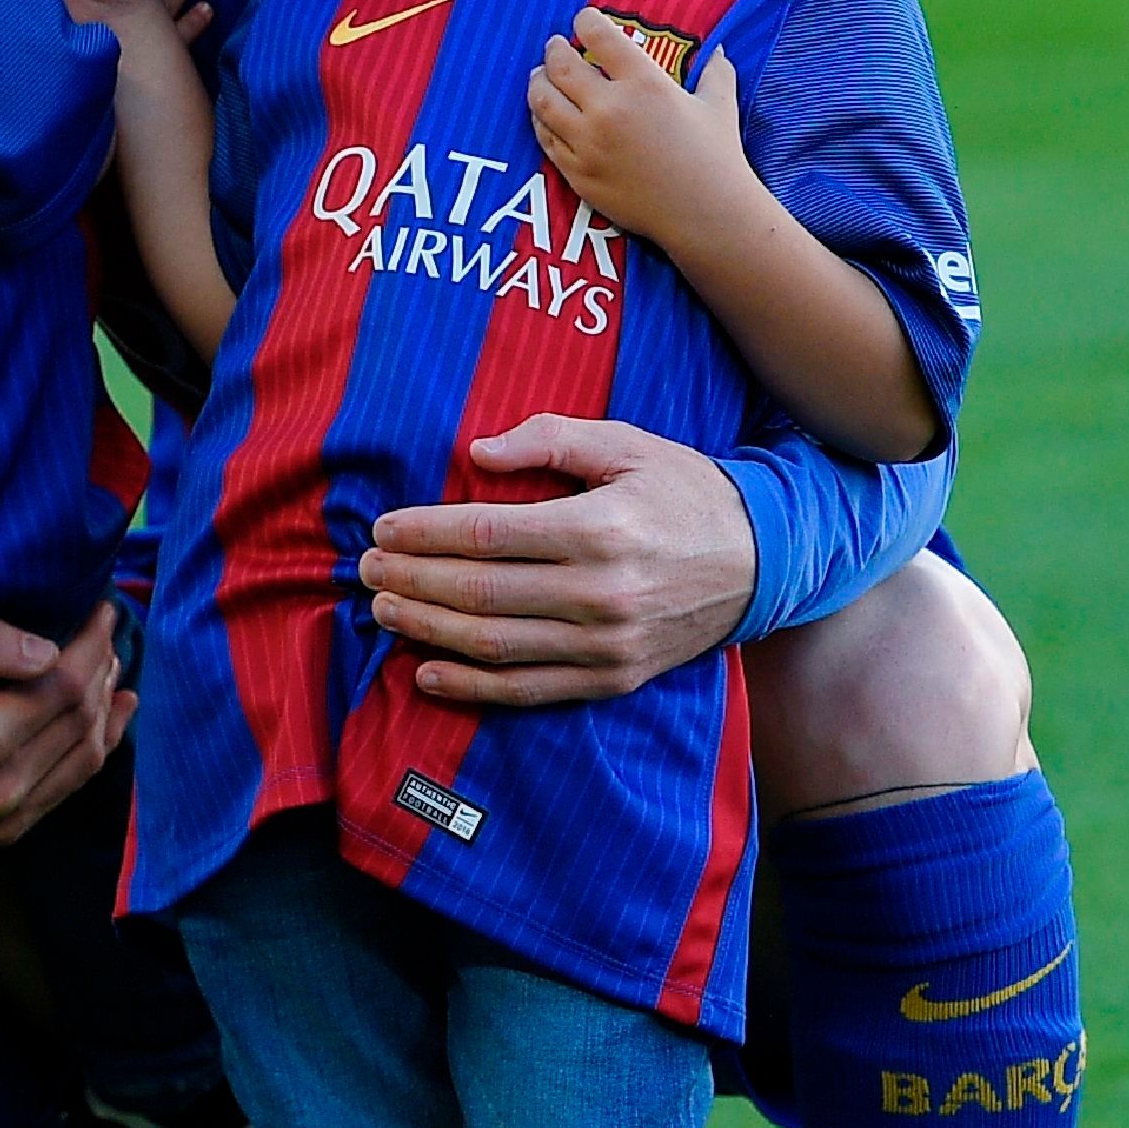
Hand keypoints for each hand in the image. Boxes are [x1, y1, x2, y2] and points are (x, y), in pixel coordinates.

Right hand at [0, 604, 130, 842]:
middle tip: (107, 632)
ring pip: (86, 756)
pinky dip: (96, 748)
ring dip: (106, 708)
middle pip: (81, 719)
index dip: (92, 644)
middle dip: (101, 670)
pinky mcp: (4, 832)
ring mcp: (4, 819)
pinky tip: (113, 716)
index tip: (101, 609)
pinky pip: (69, 787)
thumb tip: (50, 651)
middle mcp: (1, 789)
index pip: (65, 684)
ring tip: (112, 666)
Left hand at [354, 419, 753, 706]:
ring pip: (494, 645)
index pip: (486, 534)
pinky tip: (427, 673)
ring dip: (427, 631)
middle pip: (479, 592)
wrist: (762, 562)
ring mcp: (606, 644)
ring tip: (384, 610)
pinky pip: (528, 690)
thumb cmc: (684, 493)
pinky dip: (472, 687)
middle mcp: (601, 592)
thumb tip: (477, 452)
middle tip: (366, 570)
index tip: (383, 529)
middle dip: (411, 581)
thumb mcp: (627, 444)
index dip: (424, 534)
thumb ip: (550, 437)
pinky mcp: (612, 678)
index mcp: (599, 528)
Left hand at [528, 8, 747, 254]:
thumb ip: (715, 71)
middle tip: (554, 46)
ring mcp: (588, 143)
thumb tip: (718, 49)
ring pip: (543, 102)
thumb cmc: (716, 157)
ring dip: (538, 83)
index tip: (584, 19)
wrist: (705, 214)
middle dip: (554, 50)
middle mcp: (609, 109)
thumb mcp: (719, 105)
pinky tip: (544, 114)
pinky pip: (546, 138)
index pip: (600, 36)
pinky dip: (541, 120)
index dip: (586, 22)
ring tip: (539, 76)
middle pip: (561, 66)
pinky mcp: (577, 173)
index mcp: (644, 83)